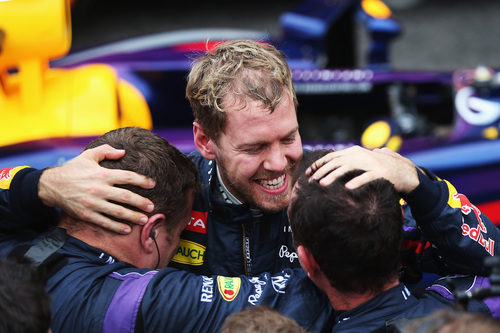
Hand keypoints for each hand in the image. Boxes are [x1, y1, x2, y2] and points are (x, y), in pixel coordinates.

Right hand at [38, 144, 155, 233]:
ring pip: (118, 212)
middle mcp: (99, 189)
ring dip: (133, 216)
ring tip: (144, 219)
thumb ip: (106, 151)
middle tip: (152, 206)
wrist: (51, 185)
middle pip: (126, 197)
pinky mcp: (86, 214)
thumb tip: (123, 152)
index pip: (127, 177)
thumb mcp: (88, 156)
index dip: (142, 180)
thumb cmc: (73, 169)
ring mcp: (93, 203)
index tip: (152, 184)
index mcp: (102, 174)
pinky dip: (117, 227)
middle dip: (141, 202)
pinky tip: (127, 229)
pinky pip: (105, 222)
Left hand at [305, 146, 418, 193]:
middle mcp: (361, 154)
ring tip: (322, 184)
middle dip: (321, 171)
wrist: (406, 173)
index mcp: (355, 152)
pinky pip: (366, 177)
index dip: (318, 164)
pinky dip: (356, 181)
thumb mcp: (363, 163)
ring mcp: (372, 163)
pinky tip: (347, 188)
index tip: (307, 173)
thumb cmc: (380, 170)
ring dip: (333, 176)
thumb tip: (331, 165)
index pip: (332, 156)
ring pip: (347, 168)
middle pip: (336, 162)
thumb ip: (349, 162)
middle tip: (310, 181)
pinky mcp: (382, 172)